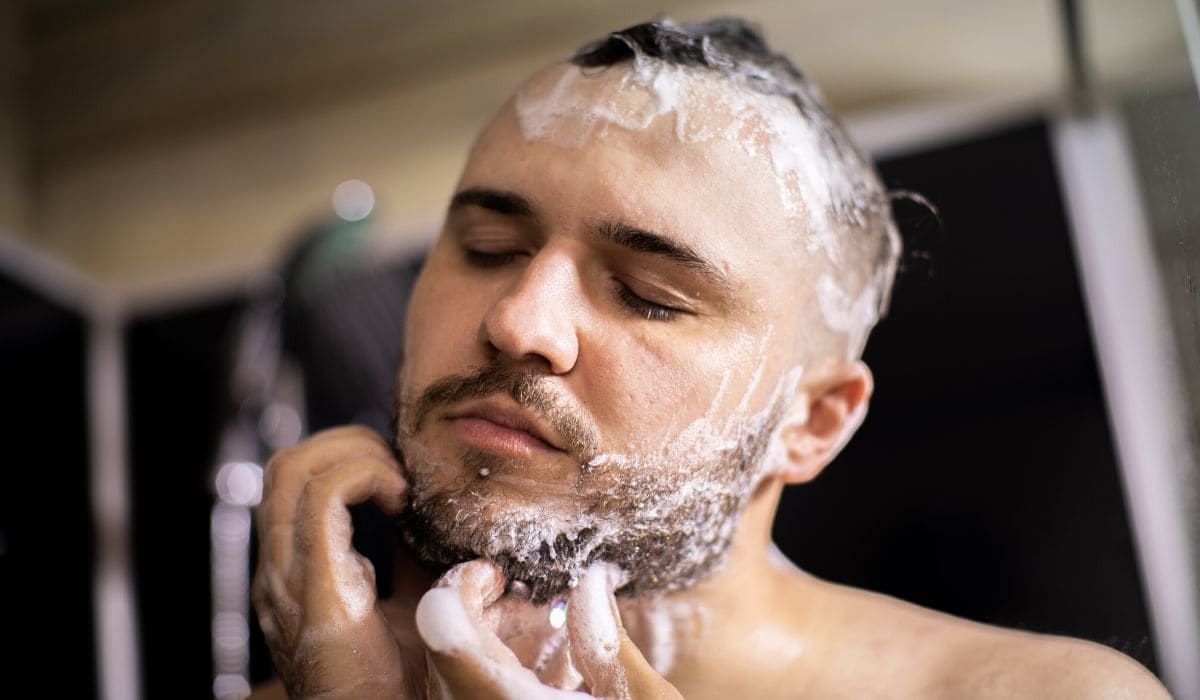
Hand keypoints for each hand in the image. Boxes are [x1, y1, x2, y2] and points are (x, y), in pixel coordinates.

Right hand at [251, 425, 411, 697]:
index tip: (400, 473)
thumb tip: (437, 523)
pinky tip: (400, 499)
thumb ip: (414, 563)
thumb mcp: (412, 605)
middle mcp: (281, 572)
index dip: (345, 456)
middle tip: (400, 468)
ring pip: (293, 470)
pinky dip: (363, 476)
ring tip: (399, 483)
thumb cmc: (398, 687)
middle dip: (347, 443)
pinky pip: (321, 500)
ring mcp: (288, 581)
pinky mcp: (315, 592)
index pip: (294, 482)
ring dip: (356, 454)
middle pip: (286, 466)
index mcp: (297, 573)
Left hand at [417, 560, 683, 699]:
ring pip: (446, 687)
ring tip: (531, 641)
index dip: (462, 588)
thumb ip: (607, 646)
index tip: (494, 577)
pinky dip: (488, 686)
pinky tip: (534, 682)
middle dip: (472, 615)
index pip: (443, 627)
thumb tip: (591, 584)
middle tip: (511, 599)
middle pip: (440, 655)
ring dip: (478, 652)